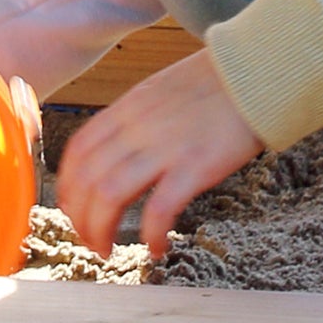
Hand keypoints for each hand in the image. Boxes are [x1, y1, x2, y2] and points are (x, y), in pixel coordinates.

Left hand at [55, 50, 262, 259]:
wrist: (255, 72)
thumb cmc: (213, 83)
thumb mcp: (159, 91)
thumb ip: (135, 119)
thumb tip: (118, 152)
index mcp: (127, 108)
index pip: (78, 151)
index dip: (67, 187)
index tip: (73, 209)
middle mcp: (137, 127)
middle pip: (88, 179)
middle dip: (80, 218)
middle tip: (90, 240)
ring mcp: (165, 147)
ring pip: (110, 195)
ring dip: (101, 230)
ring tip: (108, 250)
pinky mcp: (195, 166)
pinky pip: (160, 208)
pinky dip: (150, 234)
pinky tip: (155, 248)